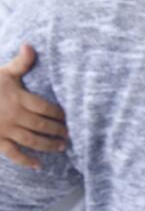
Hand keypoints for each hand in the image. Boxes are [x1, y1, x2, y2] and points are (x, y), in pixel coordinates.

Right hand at [0, 45, 66, 168]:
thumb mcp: (3, 72)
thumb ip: (20, 63)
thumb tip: (30, 45)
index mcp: (18, 97)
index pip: (46, 107)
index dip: (59, 113)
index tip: (69, 117)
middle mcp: (14, 114)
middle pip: (42, 125)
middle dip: (58, 130)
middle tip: (70, 133)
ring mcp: (5, 129)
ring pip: (32, 140)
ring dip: (49, 145)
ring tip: (62, 146)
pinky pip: (13, 153)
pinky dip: (26, 160)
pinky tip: (38, 165)